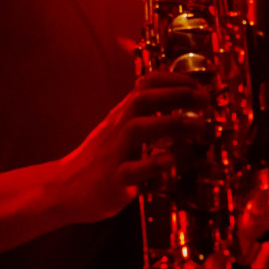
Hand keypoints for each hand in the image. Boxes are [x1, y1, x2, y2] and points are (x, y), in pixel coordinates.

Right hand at [54, 73, 208, 223]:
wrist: (63, 188)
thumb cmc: (101, 160)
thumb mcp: (119, 132)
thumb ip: (145, 119)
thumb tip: (181, 108)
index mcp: (122, 115)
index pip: (146, 85)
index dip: (173, 79)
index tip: (198, 85)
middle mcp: (117, 128)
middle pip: (143, 100)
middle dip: (176, 95)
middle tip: (205, 99)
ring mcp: (114, 153)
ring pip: (138, 130)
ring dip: (170, 124)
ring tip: (198, 126)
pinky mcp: (113, 181)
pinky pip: (132, 171)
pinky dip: (153, 165)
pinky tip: (170, 161)